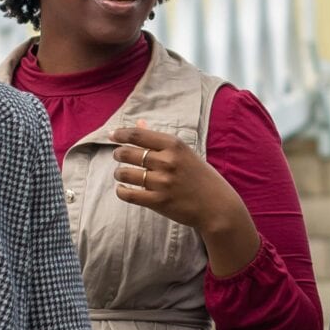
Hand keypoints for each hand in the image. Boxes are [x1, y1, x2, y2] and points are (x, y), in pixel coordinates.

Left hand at [109, 122, 230, 231]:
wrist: (217, 206)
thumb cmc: (201, 177)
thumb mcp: (184, 153)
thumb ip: (159, 140)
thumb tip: (138, 123)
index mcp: (174, 145)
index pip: (138, 135)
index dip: (120, 134)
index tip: (112, 135)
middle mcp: (167, 162)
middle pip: (128, 153)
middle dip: (118, 154)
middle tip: (118, 156)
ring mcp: (162, 182)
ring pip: (125, 174)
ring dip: (119, 173)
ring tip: (122, 173)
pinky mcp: (158, 202)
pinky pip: (129, 195)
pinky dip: (122, 191)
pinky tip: (123, 189)